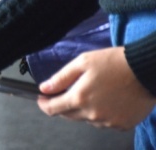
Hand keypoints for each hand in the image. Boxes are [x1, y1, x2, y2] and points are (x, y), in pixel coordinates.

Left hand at [38, 47, 155, 129]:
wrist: (145, 70)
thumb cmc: (115, 63)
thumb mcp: (82, 62)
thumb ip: (61, 77)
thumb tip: (45, 88)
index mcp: (80, 98)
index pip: (53, 109)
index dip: (44, 104)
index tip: (42, 98)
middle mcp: (93, 114)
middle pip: (68, 115)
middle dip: (63, 104)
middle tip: (67, 92)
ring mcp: (108, 122)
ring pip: (86, 119)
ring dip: (83, 110)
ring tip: (92, 92)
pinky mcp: (123, 125)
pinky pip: (105, 123)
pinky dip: (101, 114)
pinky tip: (106, 100)